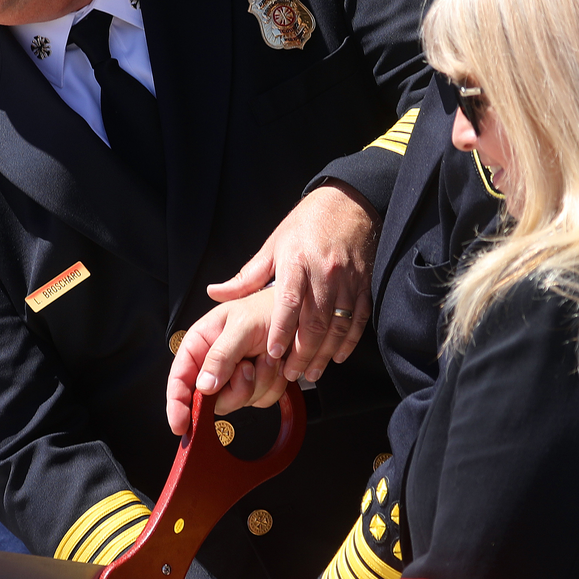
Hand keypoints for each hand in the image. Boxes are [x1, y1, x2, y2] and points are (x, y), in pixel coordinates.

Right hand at [167, 293, 289, 434]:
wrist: (297, 313)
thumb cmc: (266, 308)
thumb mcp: (242, 325)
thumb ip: (221, 355)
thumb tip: (204, 386)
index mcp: (200, 344)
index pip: (179, 379)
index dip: (177, 404)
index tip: (180, 424)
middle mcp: (214, 363)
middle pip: (213, 400)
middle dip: (236, 388)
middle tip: (248, 364)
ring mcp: (235, 377)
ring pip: (241, 401)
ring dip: (260, 380)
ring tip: (265, 355)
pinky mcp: (255, 385)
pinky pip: (262, 400)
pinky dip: (274, 384)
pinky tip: (275, 364)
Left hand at [206, 183, 377, 382]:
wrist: (349, 204)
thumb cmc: (306, 225)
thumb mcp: (273, 245)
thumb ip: (247, 276)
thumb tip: (214, 293)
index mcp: (297, 262)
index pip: (289, 301)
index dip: (282, 330)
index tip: (273, 353)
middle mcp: (324, 273)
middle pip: (315, 321)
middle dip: (303, 352)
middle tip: (291, 374)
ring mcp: (347, 280)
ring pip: (337, 325)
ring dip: (325, 353)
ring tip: (312, 372)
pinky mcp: (364, 285)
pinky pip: (358, 319)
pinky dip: (349, 341)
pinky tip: (338, 356)